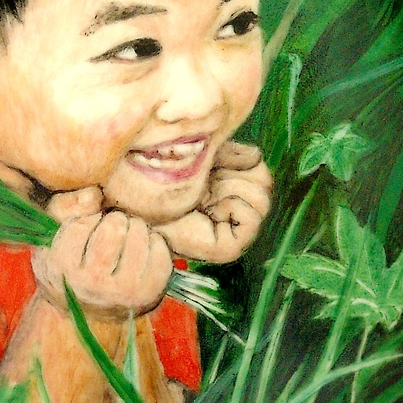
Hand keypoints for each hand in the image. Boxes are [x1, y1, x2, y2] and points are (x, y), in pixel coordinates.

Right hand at [32, 187, 173, 317]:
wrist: (88, 315)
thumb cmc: (69, 268)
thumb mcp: (50, 240)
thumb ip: (62, 208)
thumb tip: (94, 195)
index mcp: (62, 271)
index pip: (81, 224)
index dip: (88, 218)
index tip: (89, 228)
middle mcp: (93, 285)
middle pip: (113, 228)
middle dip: (115, 219)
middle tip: (113, 228)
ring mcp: (124, 292)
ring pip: (138, 234)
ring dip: (135, 226)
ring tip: (128, 235)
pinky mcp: (150, 293)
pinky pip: (159, 249)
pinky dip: (153, 241)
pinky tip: (143, 248)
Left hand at [158, 142, 272, 263]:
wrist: (137, 206)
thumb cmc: (161, 181)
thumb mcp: (203, 157)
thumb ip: (231, 154)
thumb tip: (255, 156)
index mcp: (231, 188)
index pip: (258, 165)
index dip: (237, 157)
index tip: (210, 163)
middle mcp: (237, 211)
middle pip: (265, 181)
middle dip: (232, 173)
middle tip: (205, 183)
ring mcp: (235, 233)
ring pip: (262, 198)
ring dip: (230, 188)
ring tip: (205, 196)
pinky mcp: (229, 248)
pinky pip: (252, 218)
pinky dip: (229, 206)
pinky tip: (207, 209)